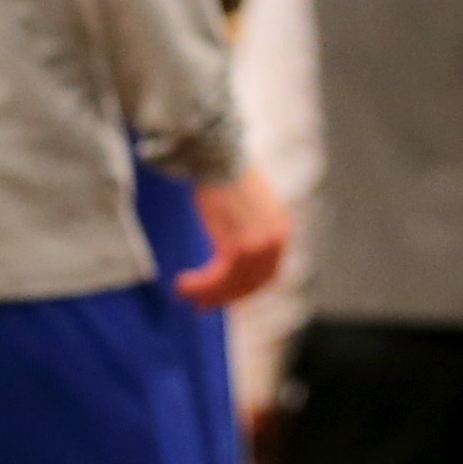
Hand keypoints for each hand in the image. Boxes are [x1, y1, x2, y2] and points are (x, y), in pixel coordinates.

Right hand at [178, 167, 289, 307]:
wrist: (219, 159)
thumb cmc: (228, 180)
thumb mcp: (249, 210)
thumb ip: (248, 234)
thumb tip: (233, 262)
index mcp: (282, 230)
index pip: (267, 274)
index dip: (243, 291)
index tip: (219, 298)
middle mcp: (276, 240)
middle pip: (250, 284)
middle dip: (222, 297)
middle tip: (197, 304)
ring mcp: (259, 245)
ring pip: (232, 285)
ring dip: (205, 294)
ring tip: (182, 292)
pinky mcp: (238, 246)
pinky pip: (218, 278)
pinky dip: (199, 286)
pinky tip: (181, 283)